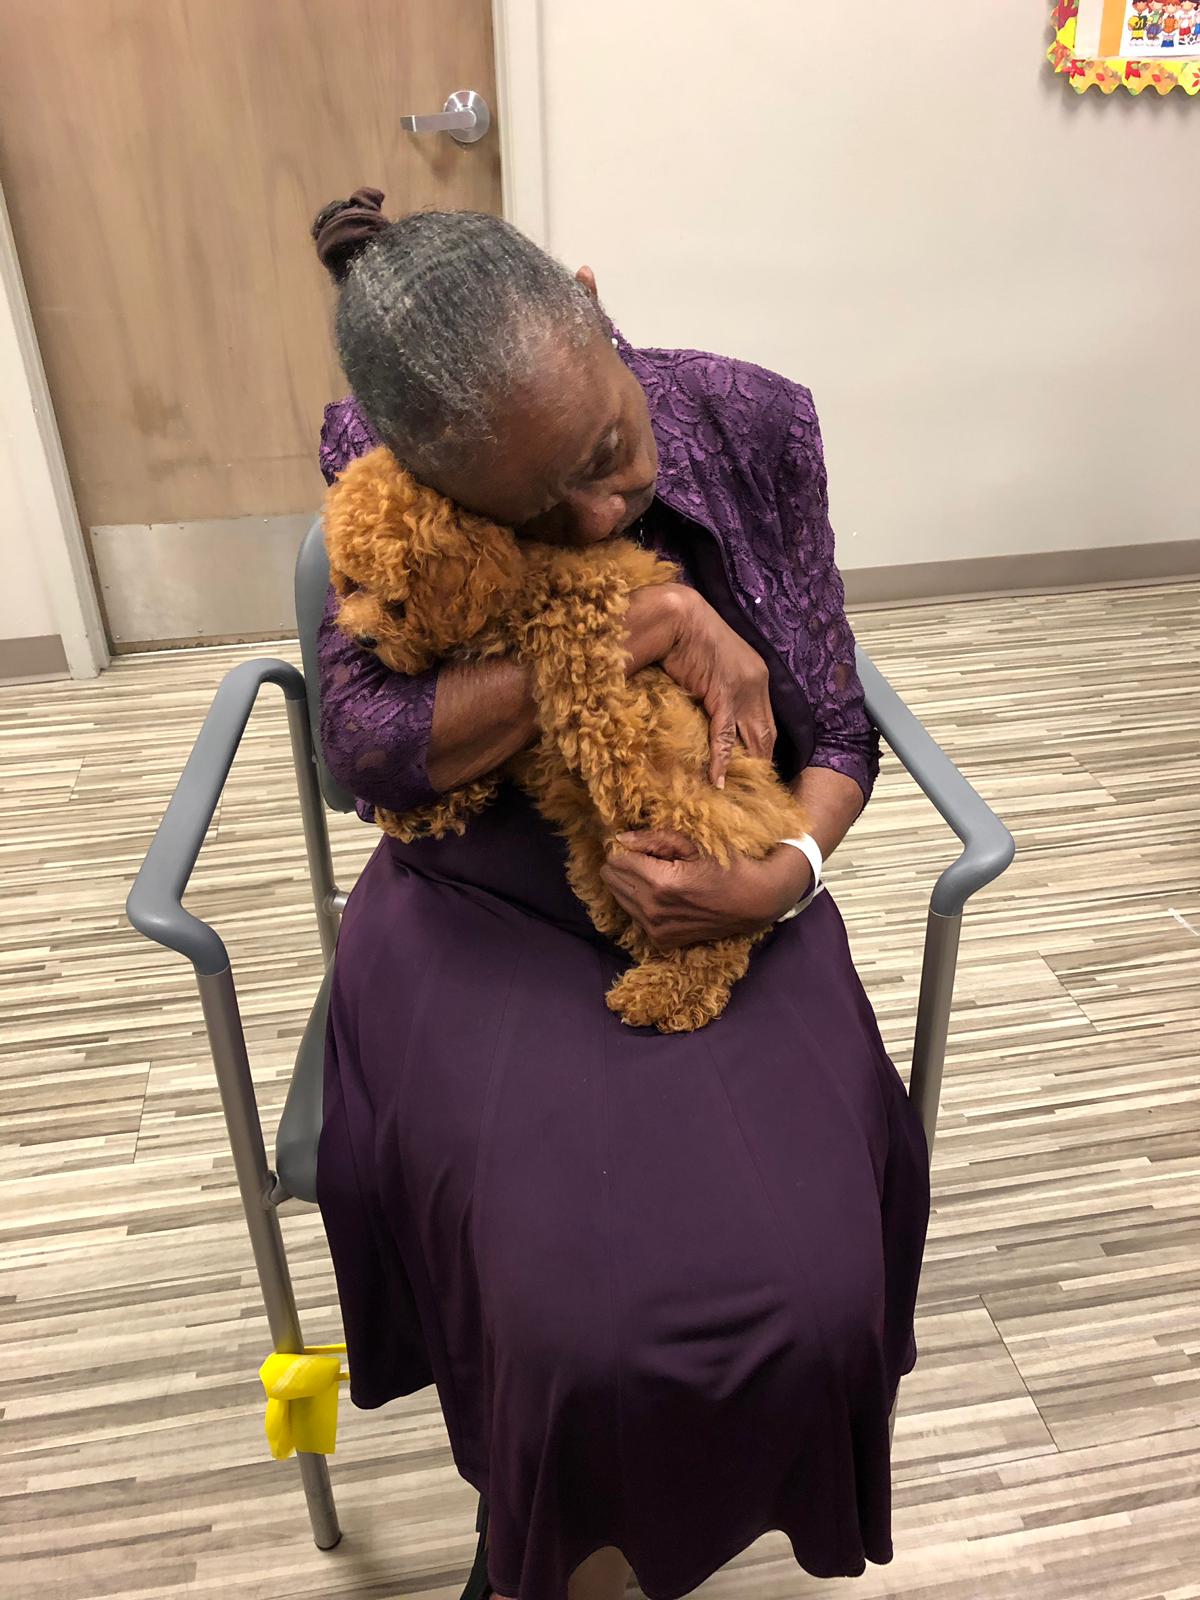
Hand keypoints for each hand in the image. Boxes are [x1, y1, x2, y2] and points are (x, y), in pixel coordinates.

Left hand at [600, 830, 812, 949]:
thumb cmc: (727, 865)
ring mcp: (656, 930)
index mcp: (660, 883)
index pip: (616, 861)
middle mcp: (653, 911)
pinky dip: (642, 903)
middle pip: (611, 880)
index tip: (644, 845)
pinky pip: (635, 916)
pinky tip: (664, 896)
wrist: (754, 902)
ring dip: (631, 884)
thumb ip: (654, 840)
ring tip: (658, 876)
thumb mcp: (694, 844)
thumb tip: (621, 839)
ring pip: (619, 898)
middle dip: (625, 865)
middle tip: (649, 859)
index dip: (627, 849)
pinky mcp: (662, 941)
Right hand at [624, 586, 775, 787]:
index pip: (765, 721)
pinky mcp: (722, 694)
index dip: (762, 747)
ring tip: (739, 794)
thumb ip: (715, 688)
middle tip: (752, 791)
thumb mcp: (710, 664)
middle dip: (760, 764)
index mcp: (756, 674)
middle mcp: (756, 683)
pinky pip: (725, 735)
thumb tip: (706, 709)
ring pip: (751, 738)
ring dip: (745, 768)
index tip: (755, 770)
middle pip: (765, 734)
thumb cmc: (685, 635)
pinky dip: (722, 760)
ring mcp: (742, 690)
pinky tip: (719, 780)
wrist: (675, 616)